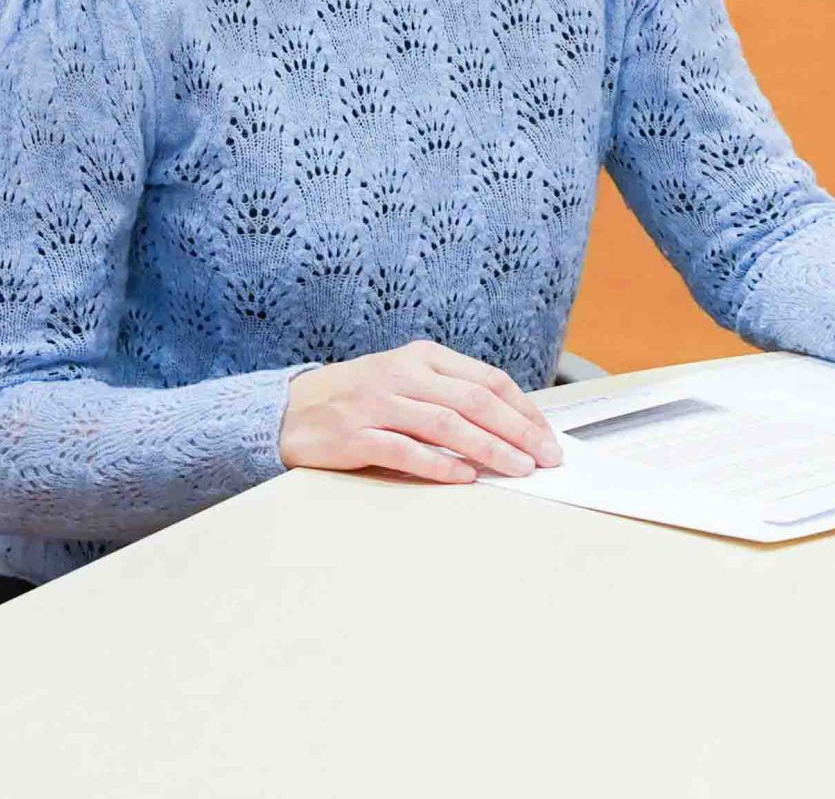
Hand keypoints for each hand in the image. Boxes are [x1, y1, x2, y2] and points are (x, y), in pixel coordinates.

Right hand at [279, 339, 563, 483]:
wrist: (287, 410)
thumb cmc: (358, 398)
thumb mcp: (407, 380)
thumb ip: (450, 395)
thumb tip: (509, 426)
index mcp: (424, 357)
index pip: (488, 379)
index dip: (523, 409)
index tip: (546, 435)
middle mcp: (403, 374)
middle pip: (475, 401)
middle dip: (518, 431)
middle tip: (545, 457)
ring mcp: (377, 403)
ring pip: (447, 425)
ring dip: (489, 449)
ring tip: (517, 468)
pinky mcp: (354, 435)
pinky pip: (405, 450)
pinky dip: (439, 465)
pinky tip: (464, 477)